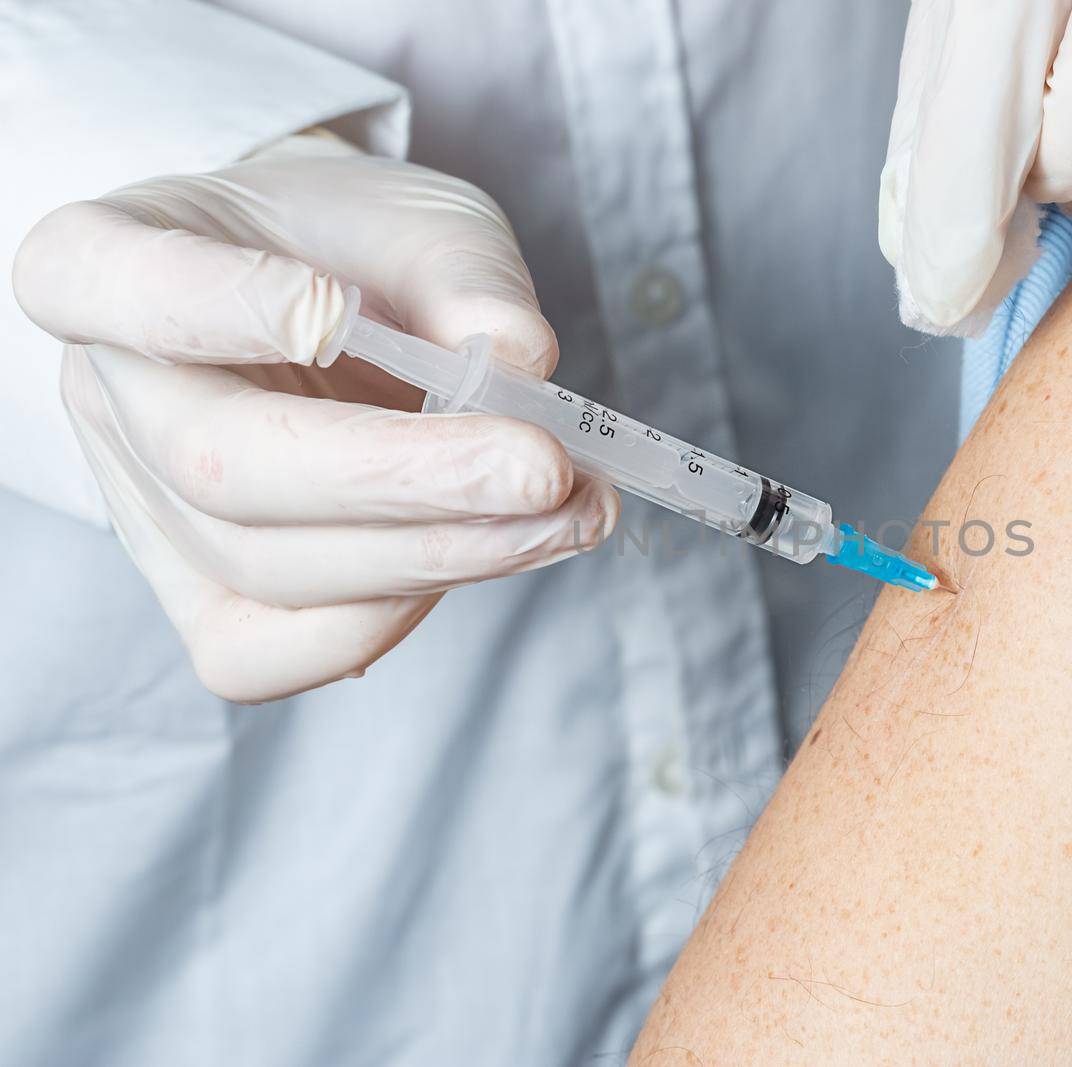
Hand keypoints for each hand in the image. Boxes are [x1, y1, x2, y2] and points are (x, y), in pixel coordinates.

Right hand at [13, 133, 617, 702]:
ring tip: (570, 513)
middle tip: (545, 470)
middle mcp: (111, 396)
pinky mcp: (207, 598)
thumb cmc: (358, 246)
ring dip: (443, 553)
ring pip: (269, 568)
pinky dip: (397, 614)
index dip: (211, 303)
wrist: (336, 297)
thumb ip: (463, 272)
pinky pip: (279, 650)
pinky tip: (495, 554)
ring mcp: (150, 510)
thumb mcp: (418, 217)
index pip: (97, 280)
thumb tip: (521, 358)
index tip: (331, 310)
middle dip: (403, 480)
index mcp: (111, 260)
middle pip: (220, 464)